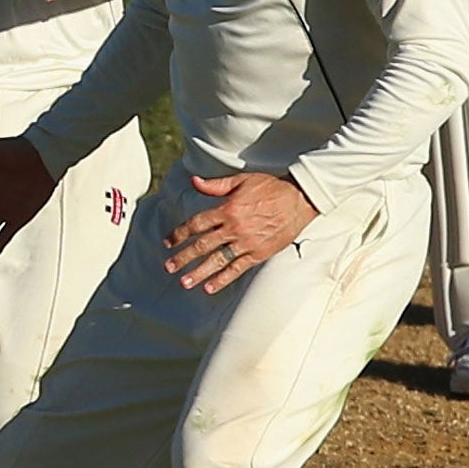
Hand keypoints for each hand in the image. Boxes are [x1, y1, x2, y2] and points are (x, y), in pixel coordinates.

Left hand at [164, 173, 317, 293]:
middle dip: (183, 257)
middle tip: (169, 266)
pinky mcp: (259, 253)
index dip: (180, 234)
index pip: (197, 224)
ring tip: (184, 282)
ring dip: (199, 272)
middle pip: (203, 245)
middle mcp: (234, 227)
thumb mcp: (242, 181)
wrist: (299, 200)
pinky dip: (223, 279)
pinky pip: (237, 268)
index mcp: (228, 208)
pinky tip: (210, 287)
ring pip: (217, 260)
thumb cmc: (271, 188)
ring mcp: (247, 243)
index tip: (169, 242)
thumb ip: (216, 185)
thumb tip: (194, 182)